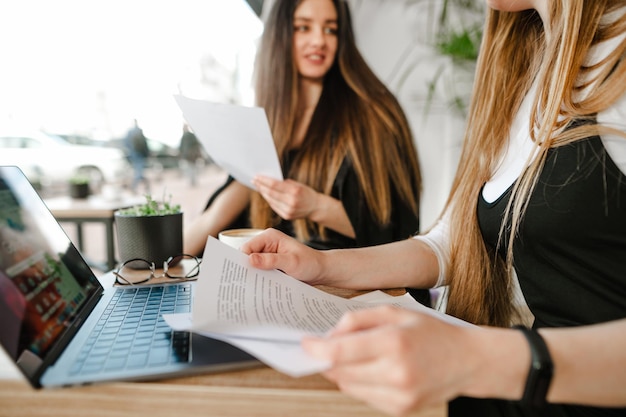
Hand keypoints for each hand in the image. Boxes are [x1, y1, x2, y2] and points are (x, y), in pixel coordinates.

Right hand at [242, 228, 325, 283]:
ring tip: (251, 288)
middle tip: (244, 284)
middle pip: (247, 256)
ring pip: (252, 265)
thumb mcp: (291, 262)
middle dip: (246, 269)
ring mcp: (268, 254)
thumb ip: (271, 261)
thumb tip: (250, 260)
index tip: (239, 275)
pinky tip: (259, 288)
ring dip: (253, 275)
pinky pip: (259, 271)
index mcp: (270, 237)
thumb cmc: (310, 263)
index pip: (247, 248)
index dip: (241, 261)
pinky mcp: (270, 263)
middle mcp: (267, 244)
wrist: (321, 271)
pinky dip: (259, 278)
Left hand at [252, 176, 318, 219]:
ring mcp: (289, 211)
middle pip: (271, 193)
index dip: (264, 181)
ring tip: (258, 186)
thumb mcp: (298, 184)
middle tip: (254, 181)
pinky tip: (265, 194)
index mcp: (295, 191)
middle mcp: (292, 202)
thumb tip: (268, 180)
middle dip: (261, 186)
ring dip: (263, 193)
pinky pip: (274, 206)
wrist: (315, 207)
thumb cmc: (306, 193)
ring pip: (271, 201)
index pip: (275, 185)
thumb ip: (284, 183)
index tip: (257, 176)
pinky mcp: (287, 216)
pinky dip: (268, 200)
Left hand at [302, 306, 476, 415]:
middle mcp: (396, 373)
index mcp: (394, 343)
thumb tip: (329, 335)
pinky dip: (360, 382)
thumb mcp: (395, 312)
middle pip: (340, 372)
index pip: (340, 352)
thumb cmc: (431, 332)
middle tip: (326, 346)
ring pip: (349, 386)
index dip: (316, 348)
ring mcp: (399, 396)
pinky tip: (373, 369)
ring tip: (356, 355)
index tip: (306, 343)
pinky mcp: (401, 410)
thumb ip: (358, 319)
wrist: (468, 361)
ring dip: (342, 371)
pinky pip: (364, 396)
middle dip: (327, 358)